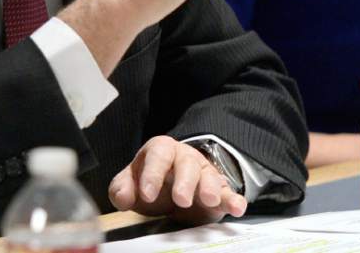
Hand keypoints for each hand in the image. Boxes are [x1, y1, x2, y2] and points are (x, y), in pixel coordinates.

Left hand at [108, 136, 246, 223]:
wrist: (172, 186)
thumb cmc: (150, 183)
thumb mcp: (131, 184)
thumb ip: (122, 189)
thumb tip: (124, 197)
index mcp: (161, 151)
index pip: (158, 154)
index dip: (152, 173)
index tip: (147, 194)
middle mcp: (184, 158)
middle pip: (187, 163)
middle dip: (185, 181)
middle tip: (180, 200)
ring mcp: (204, 173)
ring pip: (209, 175)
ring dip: (210, 187)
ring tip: (210, 200)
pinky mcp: (218, 191)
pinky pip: (228, 193)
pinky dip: (234, 200)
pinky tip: (238, 208)